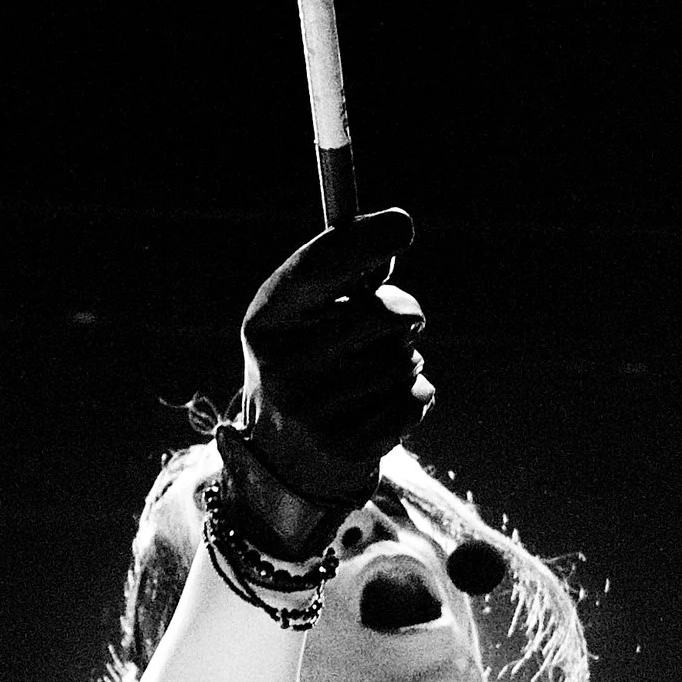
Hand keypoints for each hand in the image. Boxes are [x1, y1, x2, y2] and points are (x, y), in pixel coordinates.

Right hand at [218, 210, 431, 551]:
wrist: (289, 456)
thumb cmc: (310, 362)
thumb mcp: (305, 315)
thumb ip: (342, 275)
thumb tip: (395, 230)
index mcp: (265, 323)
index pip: (317, 268)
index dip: (363, 242)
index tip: (403, 225)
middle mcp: (281, 368)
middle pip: (383, 314)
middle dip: (405, 312)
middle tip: (401, 322)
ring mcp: (313, 413)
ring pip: (405, 358)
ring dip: (406, 359)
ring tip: (378, 372)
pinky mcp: (349, 446)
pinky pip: (416, 398)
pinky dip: (414, 396)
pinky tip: (385, 404)